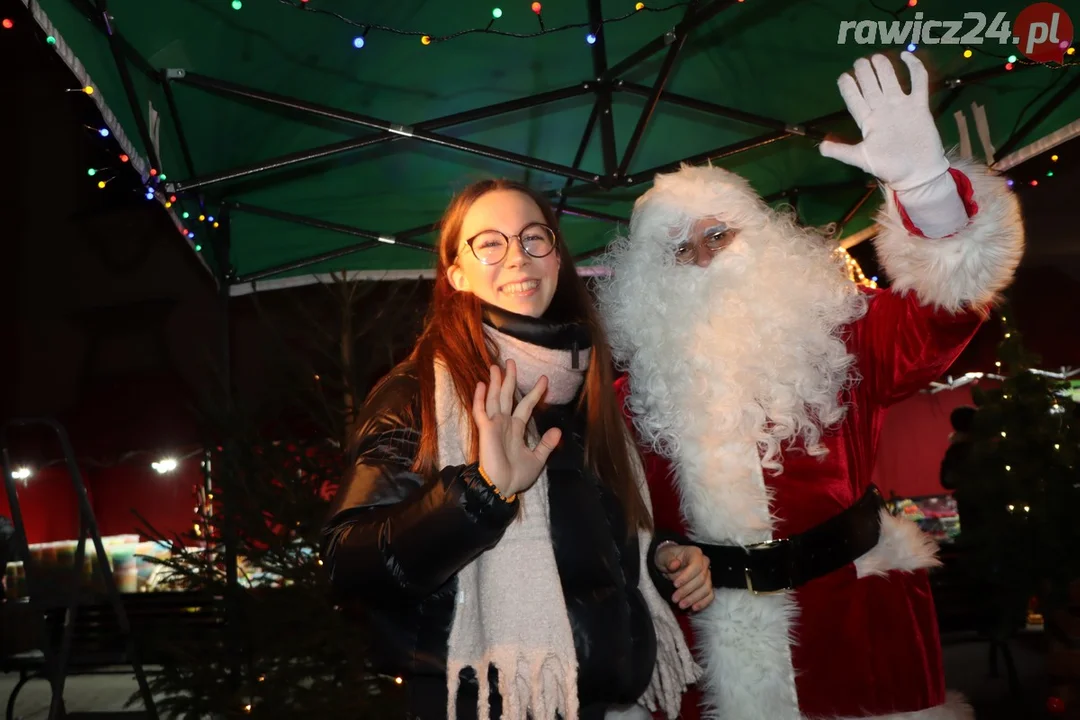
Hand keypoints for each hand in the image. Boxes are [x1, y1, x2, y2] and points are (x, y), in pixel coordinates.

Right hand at [472, 359, 561, 497]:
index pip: (526, 405)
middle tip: (511, 361)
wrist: (502, 487)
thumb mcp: (537, 459)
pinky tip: (481, 384)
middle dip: (510, 379)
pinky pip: (481, 411)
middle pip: (507, 396)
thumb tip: (558, 430)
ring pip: (494, 399)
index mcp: (516, 429)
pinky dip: (480, 398)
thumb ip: (546, 444)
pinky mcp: (485, 430)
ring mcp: (494, 425)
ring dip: (495, 382)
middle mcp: (505, 423)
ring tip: (497, 366)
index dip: (535, 393)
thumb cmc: (516, 475)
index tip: (545, 379)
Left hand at [655, 543, 713, 611]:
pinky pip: (710, 595)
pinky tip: (693, 608)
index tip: (675, 585)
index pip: (696, 566)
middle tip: (674, 599)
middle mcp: (704, 563)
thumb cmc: (667, 558)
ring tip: (681, 605)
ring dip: (693, 599)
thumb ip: (668, 560)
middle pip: (701, 579)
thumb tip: (675, 565)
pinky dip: (702, 603)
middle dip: (687, 591)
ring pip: (706, 589)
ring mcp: (707, 575)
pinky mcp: (707, 586)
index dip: (687, 576)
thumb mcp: (664, 557)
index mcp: (695, 553)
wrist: (669, 563)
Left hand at [819, 52, 948, 191]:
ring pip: (890, 80)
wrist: (916, 173)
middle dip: (865, 72)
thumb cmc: (889, 167)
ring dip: (883, 68)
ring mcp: (901, 107)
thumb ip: (841, 151)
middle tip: (860, 61)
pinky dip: (914, 69)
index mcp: (868, 122)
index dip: (849, 88)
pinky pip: (918, 83)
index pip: (855, 100)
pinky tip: (907, 56)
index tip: (843, 76)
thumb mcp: (861, 158)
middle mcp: (883, 111)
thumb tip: (820, 147)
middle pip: (871, 86)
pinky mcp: (919, 106)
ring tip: (876, 56)